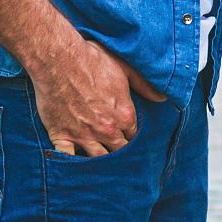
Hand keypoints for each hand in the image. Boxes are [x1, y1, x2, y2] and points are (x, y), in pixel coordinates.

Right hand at [30, 38, 164, 156]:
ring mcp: (84, 135)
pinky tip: (74, 161)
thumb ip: (144, 85)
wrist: (59, 60)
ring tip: (99, 158)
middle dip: (118, 149)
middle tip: (113, 146)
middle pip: (118, 150)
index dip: (129, 134)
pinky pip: (68, 158)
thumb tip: (162, 98)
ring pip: (97, 159)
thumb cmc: (92, 60)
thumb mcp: (125, 68)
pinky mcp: (62, 136)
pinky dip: (70, 161)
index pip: (133, 136)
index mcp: (124, 115)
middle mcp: (107, 129)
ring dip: (99, 159)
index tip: (124, 133)